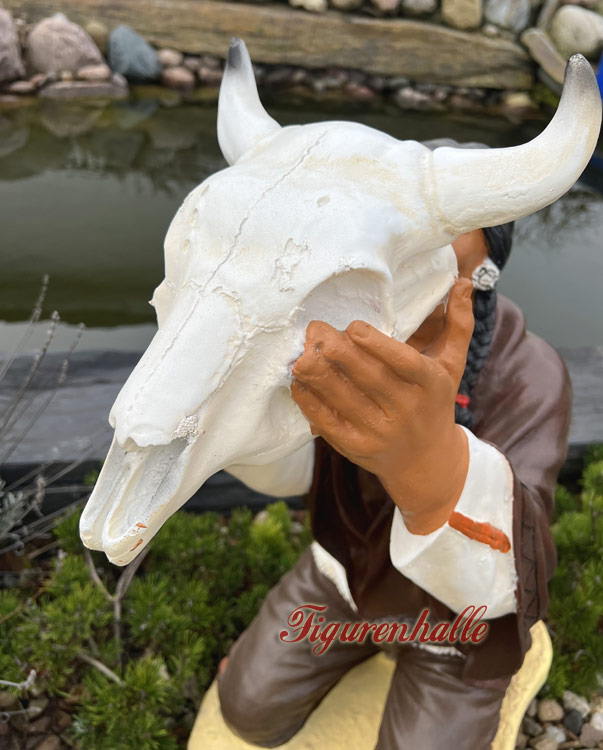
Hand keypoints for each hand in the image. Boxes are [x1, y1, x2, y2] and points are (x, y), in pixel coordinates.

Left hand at [290, 277, 473, 533]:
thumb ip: (459, 324)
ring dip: (319, 377)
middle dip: (338, 353)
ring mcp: (382, 432)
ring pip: (345, 400)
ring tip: (302, 356)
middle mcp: (407, 409)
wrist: (427, 461)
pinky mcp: (358, 448)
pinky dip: (312, 404)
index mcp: (430, 384)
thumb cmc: (435, 401)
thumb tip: (463, 282)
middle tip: (315, 330)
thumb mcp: (452, 365)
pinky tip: (299, 384)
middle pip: (368, 378)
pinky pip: (330, 424)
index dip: (377, 345)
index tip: (352, 325)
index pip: (404, 362)